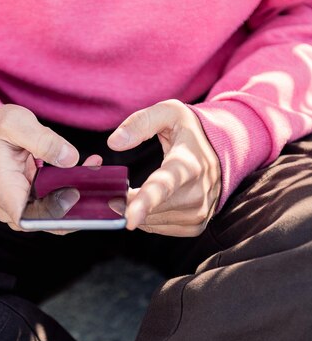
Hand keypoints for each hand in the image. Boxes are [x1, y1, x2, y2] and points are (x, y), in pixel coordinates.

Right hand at [0, 104, 100, 231]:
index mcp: (4, 190)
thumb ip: (43, 140)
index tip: (74, 193)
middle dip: (76, 203)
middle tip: (93, 176)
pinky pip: (58, 205)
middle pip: (48, 221)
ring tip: (93, 167)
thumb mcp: (16, 124)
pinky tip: (88, 168)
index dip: (54, 214)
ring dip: (79, 196)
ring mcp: (24, 206)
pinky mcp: (36, 202)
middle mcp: (12, 206)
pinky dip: (74, 190)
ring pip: (57, 215)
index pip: (29, 219)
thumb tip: (70, 159)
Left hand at [107, 100, 220, 236]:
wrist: (226, 150)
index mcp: (188, 164)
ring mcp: (199, 211)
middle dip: (128, 202)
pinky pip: (160, 228)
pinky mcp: (197, 225)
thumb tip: (114, 142)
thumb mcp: (169, 112)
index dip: (145, 202)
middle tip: (117, 189)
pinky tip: (151, 202)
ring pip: (152, 221)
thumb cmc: (191, 130)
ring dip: (137, 210)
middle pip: (152, 208)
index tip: (129, 219)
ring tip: (136, 192)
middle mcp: (198, 192)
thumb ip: (140, 123)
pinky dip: (149, 218)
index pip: (164, 186)